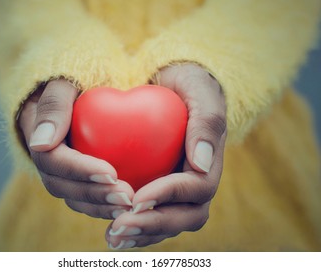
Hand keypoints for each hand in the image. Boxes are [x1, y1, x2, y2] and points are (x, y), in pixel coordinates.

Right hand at [19, 79, 134, 219]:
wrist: (81, 77)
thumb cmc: (76, 72)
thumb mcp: (65, 78)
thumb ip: (54, 105)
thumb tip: (41, 143)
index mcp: (34, 131)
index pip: (51, 159)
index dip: (79, 169)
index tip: (111, 172)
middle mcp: (42, 155)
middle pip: (60, 185)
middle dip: (93, 195)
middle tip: (127, 197)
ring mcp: (57, 168)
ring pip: (72, 197)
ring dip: (100, 206)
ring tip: (131, 207)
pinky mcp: (75, 175)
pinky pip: (86, 197)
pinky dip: (104, 206)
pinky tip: (130, 207)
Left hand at [106, 64, 226, 248]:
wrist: (174, 86)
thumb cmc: (188, 84)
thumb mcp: (200, 91)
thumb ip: (206, 122)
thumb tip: (201, 163)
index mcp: (210, 162)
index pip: (197, 189)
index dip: (169, 195)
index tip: (138, 197)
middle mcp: (197, 183)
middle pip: (185, 217)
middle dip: (154, 224)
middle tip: (120, 225)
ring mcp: (179, 192)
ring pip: (167, 224)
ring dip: (141, 234)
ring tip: (113, 236)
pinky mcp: (159, 193)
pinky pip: (150, 218)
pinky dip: (134, 229)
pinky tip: (111, 231)